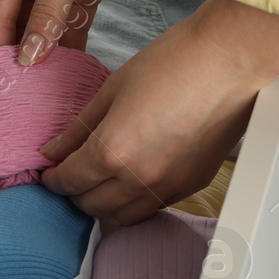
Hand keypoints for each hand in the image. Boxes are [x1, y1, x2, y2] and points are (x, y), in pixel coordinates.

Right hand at [0, 0, 247, 64]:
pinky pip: (74, 19)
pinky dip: (74, 42)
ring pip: (48, 25)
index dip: (1, 50)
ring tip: (54, 88)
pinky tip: (78, 67)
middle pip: (20, 23)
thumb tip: (28, 54)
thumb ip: (49, 11)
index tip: (10, 85)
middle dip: (25, 56)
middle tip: (33, 94)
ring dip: (51, 53)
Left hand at [39, 0, 278, 224]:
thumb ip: (80, 126)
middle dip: (74, 192)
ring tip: (99, 181)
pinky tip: (132, 180)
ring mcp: (168, 187)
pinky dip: (134, 202)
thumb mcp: (113, 88)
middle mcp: (139, 179)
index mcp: (112, 151)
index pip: (68, 181)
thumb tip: (54, 149)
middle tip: (71, 173)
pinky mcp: (192, 185)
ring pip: (122, 216)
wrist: (230, 61)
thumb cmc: (175, 63)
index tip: (48, 171)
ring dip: (104, 203)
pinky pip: (153, 208)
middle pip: (91, 206)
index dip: (52, 179)